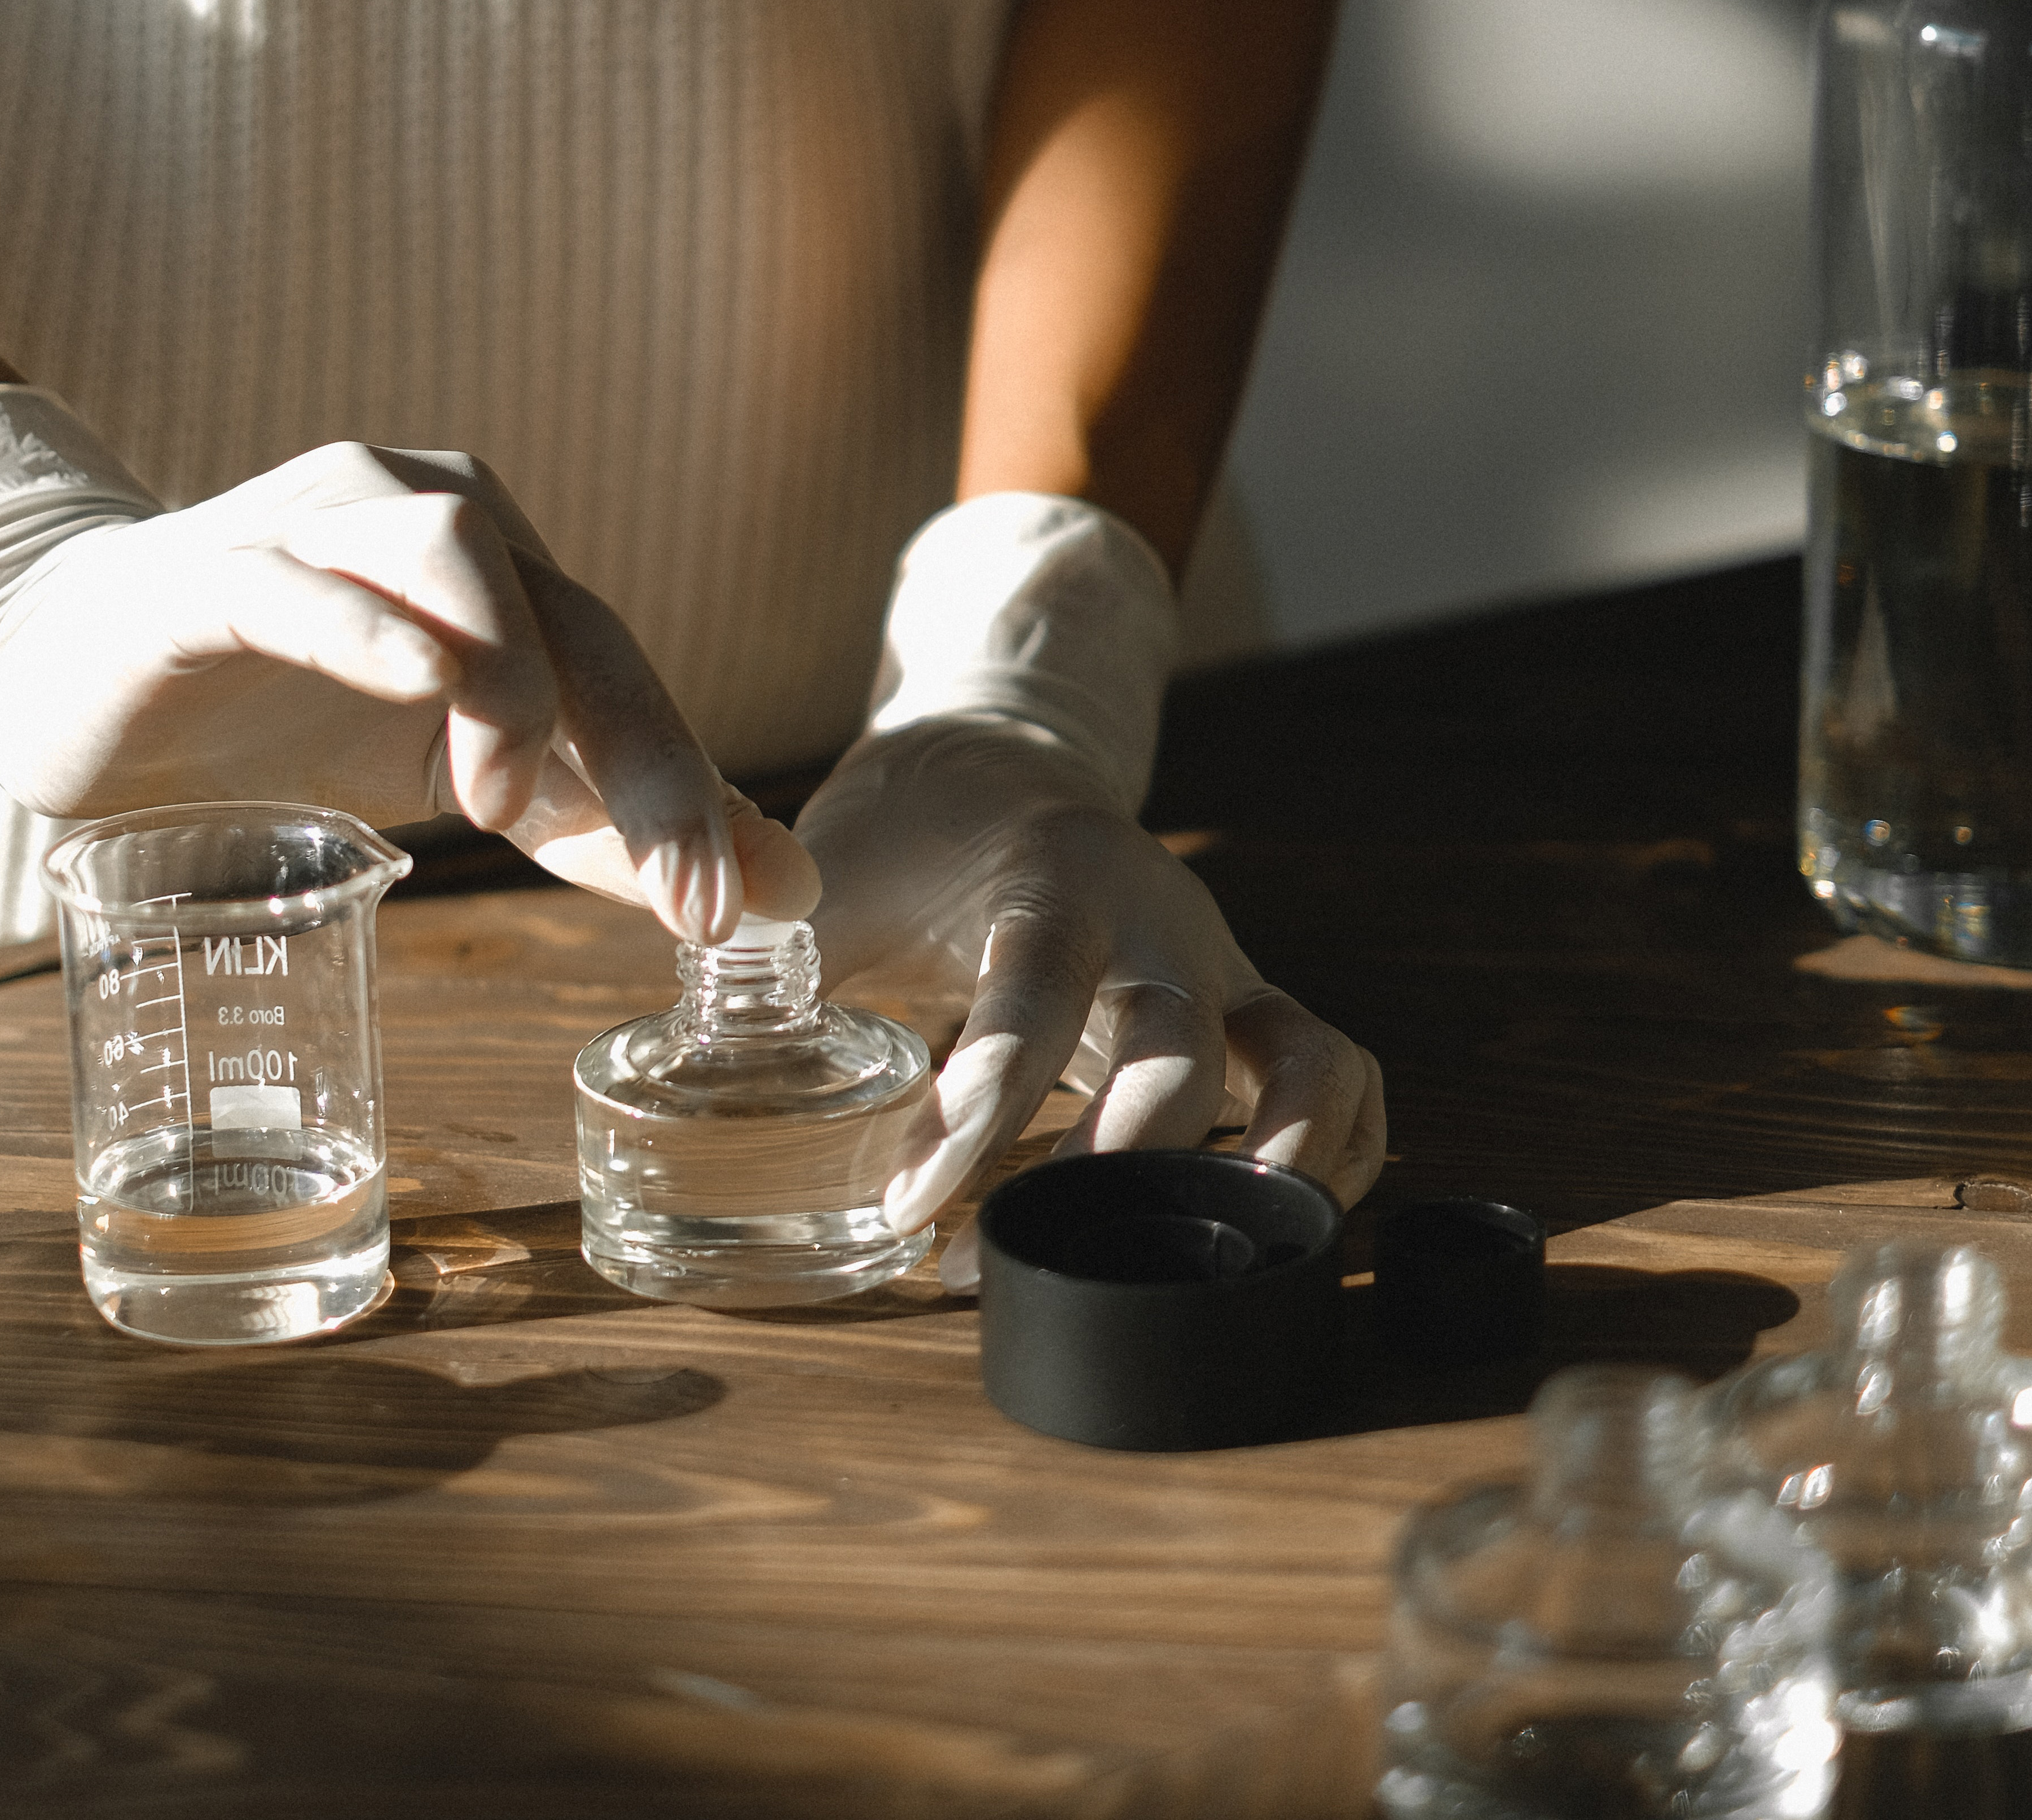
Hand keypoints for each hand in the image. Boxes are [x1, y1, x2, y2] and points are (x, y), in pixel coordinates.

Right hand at [0, 390, 815, 940]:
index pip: (625, 672)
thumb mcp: (476, 789)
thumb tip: (789, 894)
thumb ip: (614, 835)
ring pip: (456, 555)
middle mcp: (434, 521)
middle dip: (643, 758)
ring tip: (498, 807)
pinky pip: (295, 578)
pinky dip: (363, 626)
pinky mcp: (209, 569)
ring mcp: (320, 530)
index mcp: (510, 576)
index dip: (688, 789)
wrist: (84, 687)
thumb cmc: (291, 727)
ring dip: (509, 682)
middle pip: (574, 618)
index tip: (730, 913)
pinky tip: (418, 682)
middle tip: (676, 885)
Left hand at [798, 718, 1385, 1290]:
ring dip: (1268, 1166)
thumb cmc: (908, 833)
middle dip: (1106, 1168)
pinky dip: (1329, 1151)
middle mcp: (1158, 917)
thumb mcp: (837, 877)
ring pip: (1300, 1056)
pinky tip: (1260, 1228)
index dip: (981, 1105)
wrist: (1001, 761)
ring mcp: (1217, 963)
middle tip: (998, 1264)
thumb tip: (698, 1064)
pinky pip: (1333, 1071)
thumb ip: (777, 961)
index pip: (1034, 988)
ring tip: (1194, 1269)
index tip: (910, 1205)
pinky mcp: (1245, 1006)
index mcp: (1053, 873)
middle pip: (1178, 1043)